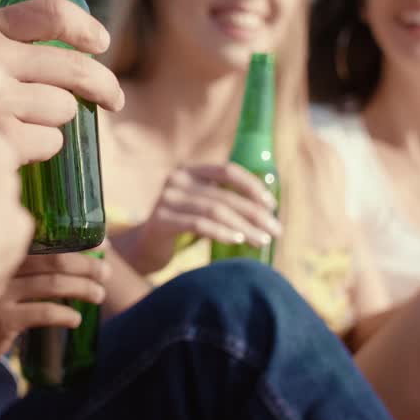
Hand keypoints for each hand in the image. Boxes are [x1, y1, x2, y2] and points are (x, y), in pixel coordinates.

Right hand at [0, 0, 125, 164]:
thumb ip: (12, 46)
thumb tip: (84, 52)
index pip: (52, 13)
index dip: (85, 28)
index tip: (100, 43)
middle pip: (73, 67)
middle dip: (101, 84)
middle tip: (111, 98)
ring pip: (64, 107)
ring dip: (61, 118)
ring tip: (37, 124)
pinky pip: (50, 140)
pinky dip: (46, 145)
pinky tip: (26, 145)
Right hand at [0, 252, 109, 360]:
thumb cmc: (0, 303)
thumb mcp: (15, 279)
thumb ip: (43, 264)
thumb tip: (97, 248)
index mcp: (8, 253)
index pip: (50, 240)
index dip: (80, 242)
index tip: (103, 246)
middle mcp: (2, 268)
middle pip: (55, 260)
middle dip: (87, 266)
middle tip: (105, 274)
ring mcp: (0, 293)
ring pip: (53, 285)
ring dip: (83, 289)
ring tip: (99, 295)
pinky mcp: (2, 320)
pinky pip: (43, 313)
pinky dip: (66, 315)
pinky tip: (76, 320)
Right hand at [122, 164, 279, 272]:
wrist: (144, 248)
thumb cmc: (181, 227)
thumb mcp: (202, 207)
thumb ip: (224, 201)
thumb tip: (267, 212)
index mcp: (191, 171)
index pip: (227, 170)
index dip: (252, 186)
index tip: (272, 205)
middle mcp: (177, 179)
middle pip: (224, 195)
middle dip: (255, 214)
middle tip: (275, 231)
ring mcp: (167, 199)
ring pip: (215, 210)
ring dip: (243, 226)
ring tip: (261, 240)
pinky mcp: (160, 220)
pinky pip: (198, 225)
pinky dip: (221, 232)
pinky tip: (237, 240)